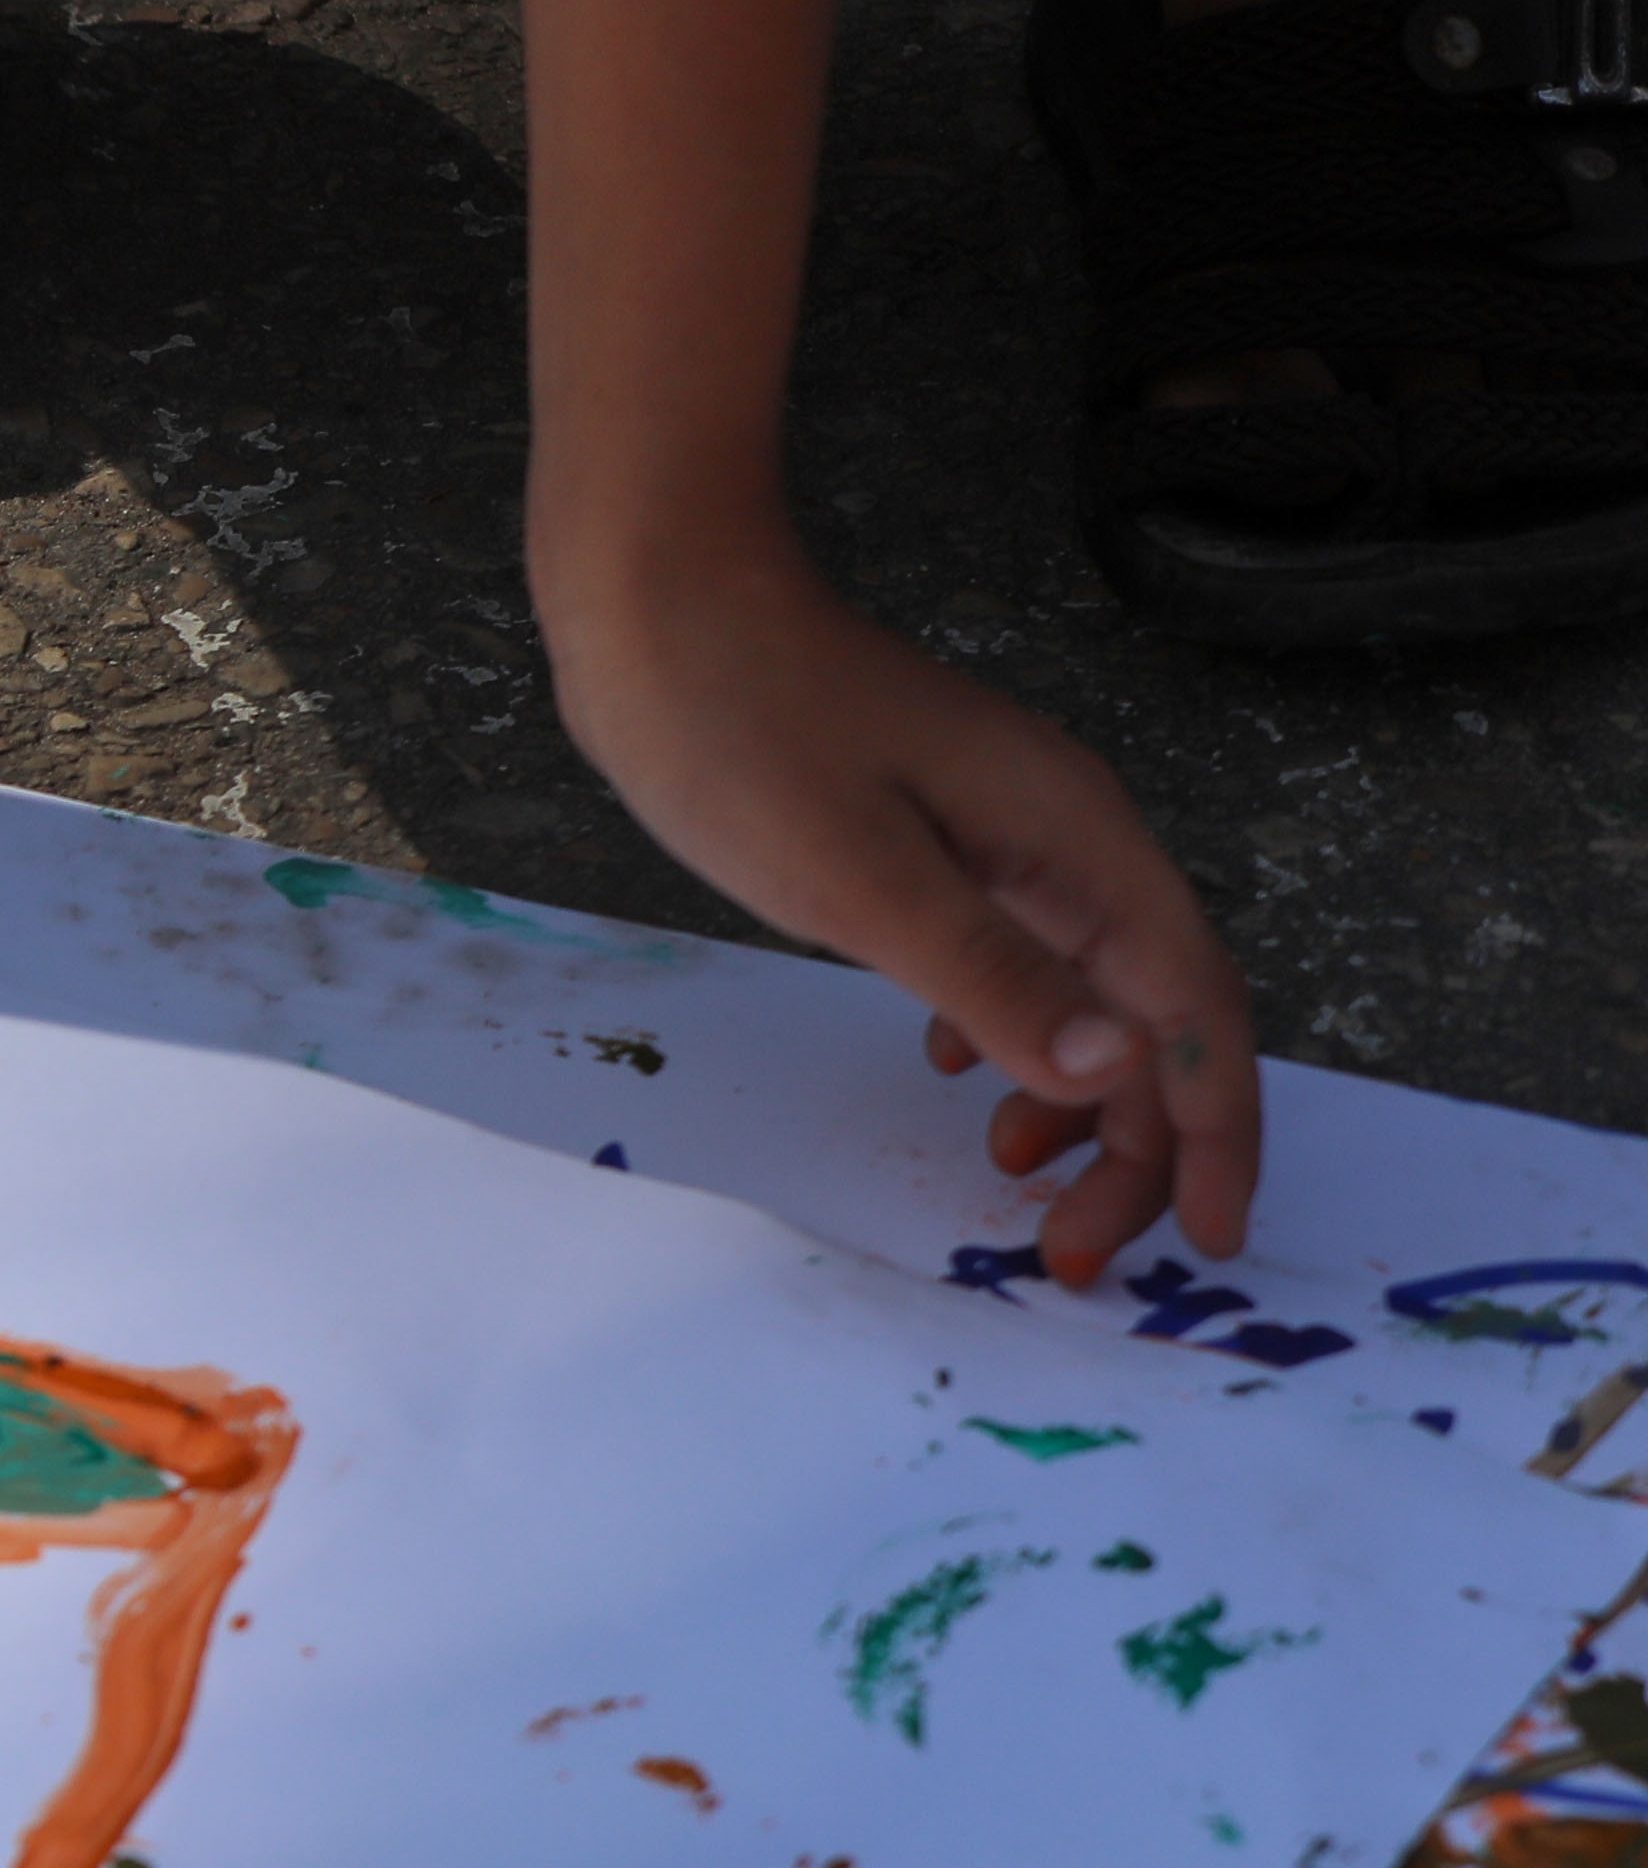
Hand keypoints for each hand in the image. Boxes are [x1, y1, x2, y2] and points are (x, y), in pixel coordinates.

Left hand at [540, 526, 1259, 1283]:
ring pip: (1081, 994)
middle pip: (1149, 1016)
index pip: (1191, 1008)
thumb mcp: (858, 877)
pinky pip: (1008, 960)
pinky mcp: (930, 844)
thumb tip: (1115, 1070)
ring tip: (1011, 1187)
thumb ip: (988, 975)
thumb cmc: (743, 728)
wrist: (655, 609)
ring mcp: (999, 840)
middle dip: (1135, 1146)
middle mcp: (1063, 842)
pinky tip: (954, 1080)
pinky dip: (1002, 1039)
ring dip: (1072, 1102)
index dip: (1211, 1128)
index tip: (1205, 1237)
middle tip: (1074, 1259)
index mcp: (1076, 844)